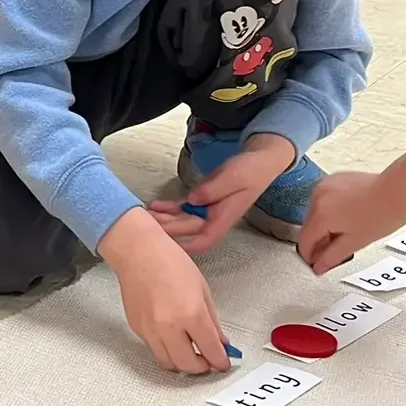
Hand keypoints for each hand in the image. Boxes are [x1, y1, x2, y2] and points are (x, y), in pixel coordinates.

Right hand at [99, 207, 231, 374]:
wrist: (138, 252)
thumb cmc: (171, 262)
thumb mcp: (202, 289)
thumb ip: (212, 320)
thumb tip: (220, 341)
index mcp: (192, 315)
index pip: (211, 351)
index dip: (220, 361)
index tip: (223, 363)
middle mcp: (170, 328)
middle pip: (188, 366)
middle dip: (202, 367)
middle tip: (208, 361)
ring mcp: (150, 331)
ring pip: (169, 364)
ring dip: (183, 363)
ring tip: (190, 353)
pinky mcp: (138, 330)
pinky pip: (155, 349)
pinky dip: (167, 350)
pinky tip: (172, 337)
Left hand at [149, 134, 296, 254]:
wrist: (260, 159)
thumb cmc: (252, 170)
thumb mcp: (234, 177)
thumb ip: (213, 189)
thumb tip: (193, 200)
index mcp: (225, 217)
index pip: (205, 239)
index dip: (187, 246)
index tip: (168, 247)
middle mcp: (215, 217)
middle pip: (188, 229)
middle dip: (167, 228)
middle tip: (146, 224)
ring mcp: (208, 209)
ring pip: (182, 219)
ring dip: (164, 218)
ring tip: (145, 214)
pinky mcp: (203, 198)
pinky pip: (183, 207)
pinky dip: (169, 207)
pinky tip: (155, 206)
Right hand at [297, 148, 405, 273]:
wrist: (397, 192)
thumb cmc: (382, 214)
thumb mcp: (354, 243)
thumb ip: (331, 257)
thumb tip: (319, 266)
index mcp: (321, 214)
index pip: (305, 241)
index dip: (310, 257)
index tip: (317, 263)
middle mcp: (318, 196)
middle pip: (308, 227)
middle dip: (318, 241)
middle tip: (333, 253)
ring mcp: (324, 186)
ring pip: (315, 214)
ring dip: (323, 227)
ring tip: (344, 234)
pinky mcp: (332, 180)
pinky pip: (322, 201)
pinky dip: (329, 212)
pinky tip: (345, 219)